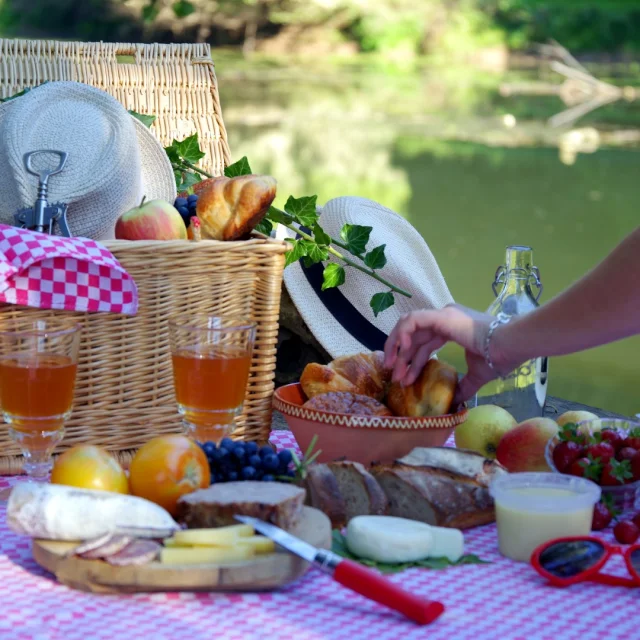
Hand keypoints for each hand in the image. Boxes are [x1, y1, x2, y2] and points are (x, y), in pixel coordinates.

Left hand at [383, 304, 501, 402]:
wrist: (510, 346)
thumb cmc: (499, 357)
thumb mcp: (477, 375)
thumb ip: (464, 386)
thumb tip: (457, 402)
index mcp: (453, 327)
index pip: (425, 342)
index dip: (413, 361)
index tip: (406, 380)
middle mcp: (445, 318)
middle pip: (415, 337)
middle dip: (403, 358)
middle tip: (396, 378)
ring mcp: (442, 315)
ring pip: (409, 327)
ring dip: (397, 348)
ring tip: (393, 369)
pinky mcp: (440, 317)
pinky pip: (412, 322)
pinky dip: (402, 335)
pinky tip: (401, 353)